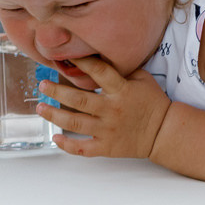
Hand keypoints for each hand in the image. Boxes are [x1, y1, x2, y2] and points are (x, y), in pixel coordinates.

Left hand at [37, 54, 172, 158]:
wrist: (164, 132)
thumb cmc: (153, 103)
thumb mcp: (142, 79)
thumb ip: (122, 69)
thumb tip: (100, 56)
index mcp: (121, 90)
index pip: (99, 72)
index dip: (82, 62)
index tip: (66, 57)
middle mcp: (111, 110)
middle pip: (79, 100)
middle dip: (56, 92)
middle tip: (42, 85)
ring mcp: (107, 130)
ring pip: (75, 123)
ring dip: (54, 115)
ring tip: (40, 108)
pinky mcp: (106, 147)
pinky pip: (83, 148)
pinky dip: (67, 145)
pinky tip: (55, 137)